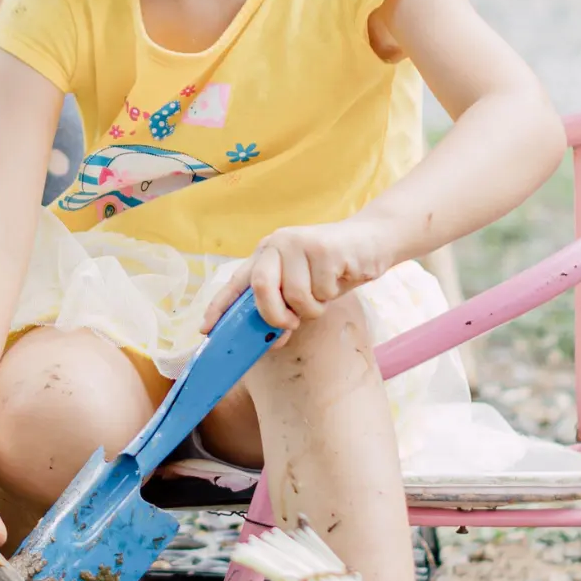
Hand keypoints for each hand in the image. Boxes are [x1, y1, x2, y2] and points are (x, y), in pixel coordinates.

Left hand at [201, 216, 396, 341]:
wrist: (374, 240)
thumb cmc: (334, 269)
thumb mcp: (304, 288)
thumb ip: (284, 306)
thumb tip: (270, 340)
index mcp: (265, 255)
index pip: (235, 283)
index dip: (219, 307)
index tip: (206, 330)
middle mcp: (276, 244)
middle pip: (260, 287)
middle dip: (275, 314)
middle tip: (290, 324)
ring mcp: (298, 243)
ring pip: (296, 296)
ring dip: (313, 309)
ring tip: (324, 294)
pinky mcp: (324, 248)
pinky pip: (321, 291)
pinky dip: (331, 295)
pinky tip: (339, 278)